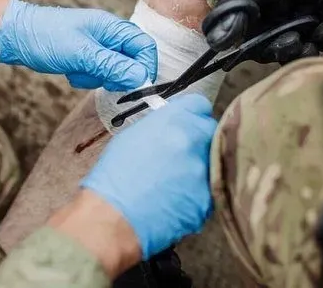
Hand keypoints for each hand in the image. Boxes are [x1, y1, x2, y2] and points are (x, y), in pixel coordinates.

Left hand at [0, 0, 157, 91]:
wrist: (12, 35)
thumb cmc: (44, 38)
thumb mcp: (80, 54)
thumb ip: (112, 65)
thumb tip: (141, 77)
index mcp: (112, 26)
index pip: (144, 47)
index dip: (144, 67)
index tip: (135, 85)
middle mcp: (108, 35)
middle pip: (130, 61)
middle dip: (114, 75)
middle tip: (96, 75)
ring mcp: (96, 46)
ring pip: (112, 71)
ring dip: (95, 77)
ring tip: (75, 70)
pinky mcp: (84, 56)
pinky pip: (96, 73)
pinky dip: (84, 77)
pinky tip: (69, 71)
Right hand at [81, 94, 216, 258]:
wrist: (111, 217)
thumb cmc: (113, 178)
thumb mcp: (133, 137)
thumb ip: (162, 126)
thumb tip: (175, 126)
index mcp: (173, 120)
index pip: (200, 105)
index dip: (193, 116)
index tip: (189, 124)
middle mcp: (192, 141)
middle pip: (210, 132)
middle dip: (198, 141)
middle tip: (180, 156)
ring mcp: (202, 171)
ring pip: (211, 163)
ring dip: (197, 170)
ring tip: (171, 183)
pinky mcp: (206, 200)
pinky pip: (207, 192)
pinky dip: (194, 196)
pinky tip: (172, 201)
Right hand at [203, 0, 322, 64]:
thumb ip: (232, 17)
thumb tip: (218, 45)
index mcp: (259, 19)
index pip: (269, 47)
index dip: (280, 51)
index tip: (292, 44)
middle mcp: (281, 14)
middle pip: (297, 42)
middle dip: (306, 46)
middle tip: (311, 41)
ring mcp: (303, 1)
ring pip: (319, 28)